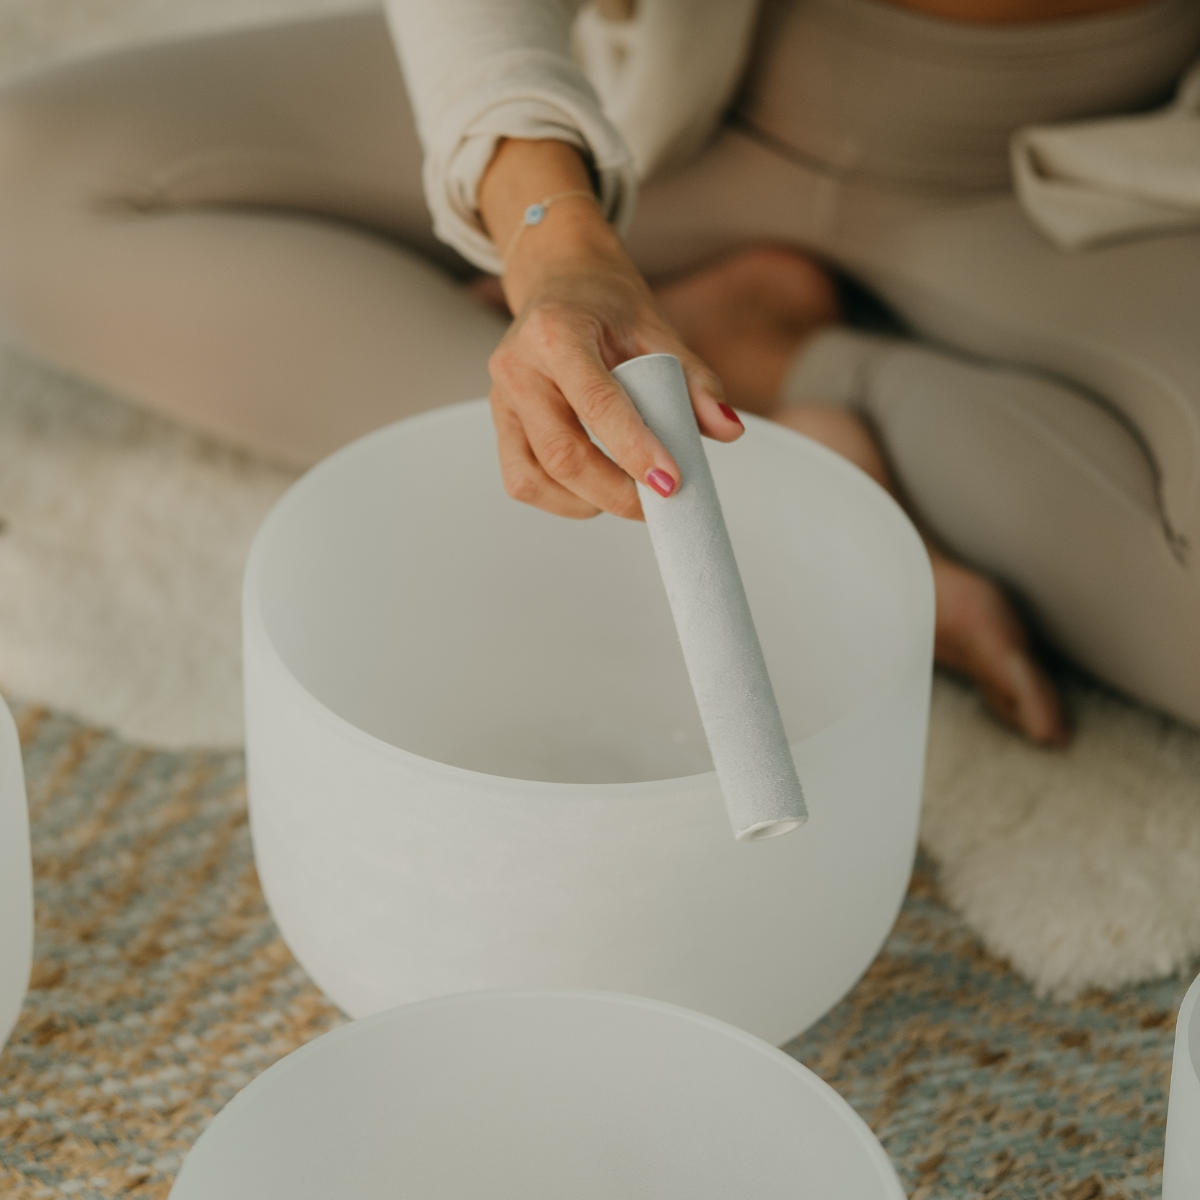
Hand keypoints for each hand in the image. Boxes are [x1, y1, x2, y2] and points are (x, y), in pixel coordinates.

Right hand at [479, 139, 743, 519]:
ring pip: (534, 477)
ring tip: (627, 495)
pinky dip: (559, 498)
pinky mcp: (500, 424)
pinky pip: (521, 480)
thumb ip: (694, 381)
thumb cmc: (604, 305)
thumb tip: (727, 429)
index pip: (597, 403)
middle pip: (562, 453)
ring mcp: (502, 399)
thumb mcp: (655, 329)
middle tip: (659, 501)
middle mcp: (518, 367)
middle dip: (616, 491)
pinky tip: (592, 491)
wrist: (558, 280)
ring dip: (587, 501)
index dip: (634, 449)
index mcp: (556, 333)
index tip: (670, 481)